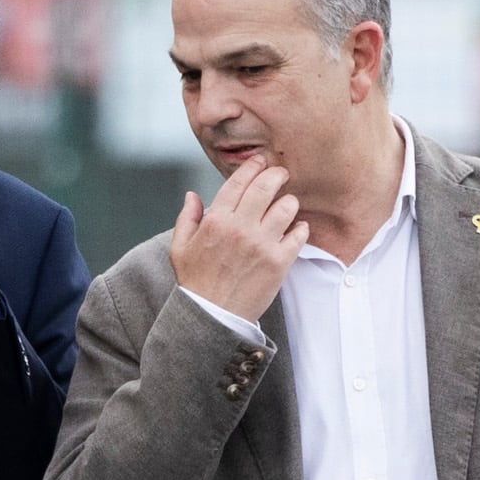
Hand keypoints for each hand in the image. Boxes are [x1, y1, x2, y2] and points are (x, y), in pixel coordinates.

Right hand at [166, 155, 306, 326]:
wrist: (212, 317)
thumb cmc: (195, 283)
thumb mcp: (179, 249)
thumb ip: (187, 218)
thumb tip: (192, 195)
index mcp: (215, 221)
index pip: (238, 182)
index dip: (252, 167)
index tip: (260, 163)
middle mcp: (239, 228)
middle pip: (266, 186)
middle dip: (276, 174)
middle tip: (281, 174)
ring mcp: (261, 244)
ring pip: (286, 206)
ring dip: (289, 201)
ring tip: (287, 204)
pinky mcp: (279, 262)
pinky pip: (299, 233)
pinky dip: (300, 228)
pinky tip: (296, 229)